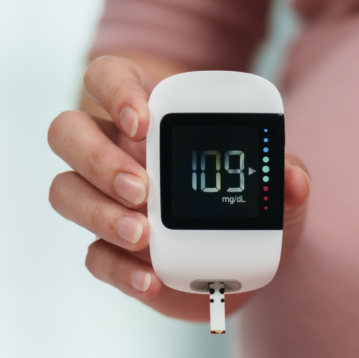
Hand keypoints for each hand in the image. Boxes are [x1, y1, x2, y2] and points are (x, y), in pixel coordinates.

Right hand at [47, 56, 310, 320]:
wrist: (244, 261)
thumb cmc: (249, 199)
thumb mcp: (274, 182)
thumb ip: (283, 173)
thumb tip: (293, 180)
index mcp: (149, 114)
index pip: (107, 78)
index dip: (114, 91)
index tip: (143, 122)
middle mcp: (115, 150)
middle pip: (68, 132)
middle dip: (98, 160)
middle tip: (142, 190)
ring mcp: (105, 200)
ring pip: (65, 191)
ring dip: (99, 213)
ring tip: (143, 235)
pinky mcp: (110, 250)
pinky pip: (93, 255)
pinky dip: (119, 269)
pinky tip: (149, 280)